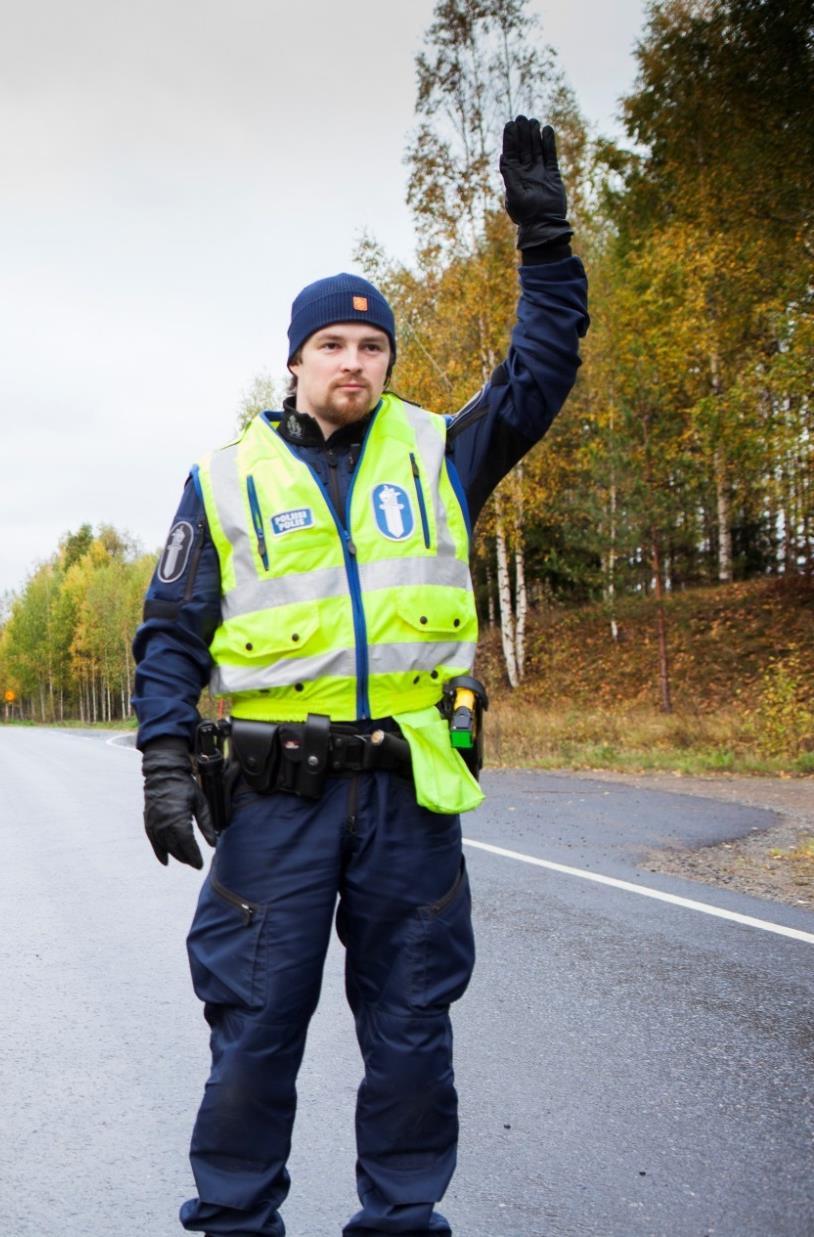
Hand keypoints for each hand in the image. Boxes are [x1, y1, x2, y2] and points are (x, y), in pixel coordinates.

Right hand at [142, 739, 216, 868]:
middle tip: (196, 864)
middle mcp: (164, 824)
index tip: (200, 865)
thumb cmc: (185, 787)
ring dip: (176, 855)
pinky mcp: (148, 822)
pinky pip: (154, 842)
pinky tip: (166, 861)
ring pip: (165, 846)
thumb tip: (213, 843)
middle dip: (186, 858)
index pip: (187, 844)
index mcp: (178, 818)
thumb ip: (206, 824)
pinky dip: (160, 852)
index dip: (194, 856)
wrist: (164, 774)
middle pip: (176, 847)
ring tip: (186, 860)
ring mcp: (154, 824)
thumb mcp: (200, 802)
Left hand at [499, 115, 571, 248]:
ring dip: (535, 135)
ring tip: (534, 121)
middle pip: (524, 148)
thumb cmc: (526, 214)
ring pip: (537, 149)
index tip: (510, 123)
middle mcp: (526, 172)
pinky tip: (547, 130)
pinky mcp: (552, 175)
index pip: (511, 153)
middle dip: (522, 133)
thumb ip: (509, 175)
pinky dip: (549, 143)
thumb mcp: (514, 194)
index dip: (510, 138)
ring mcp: (540, 173)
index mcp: (514, 176)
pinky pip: (551, 156)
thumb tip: (502, 157)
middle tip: (522, 117)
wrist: (545, 225)